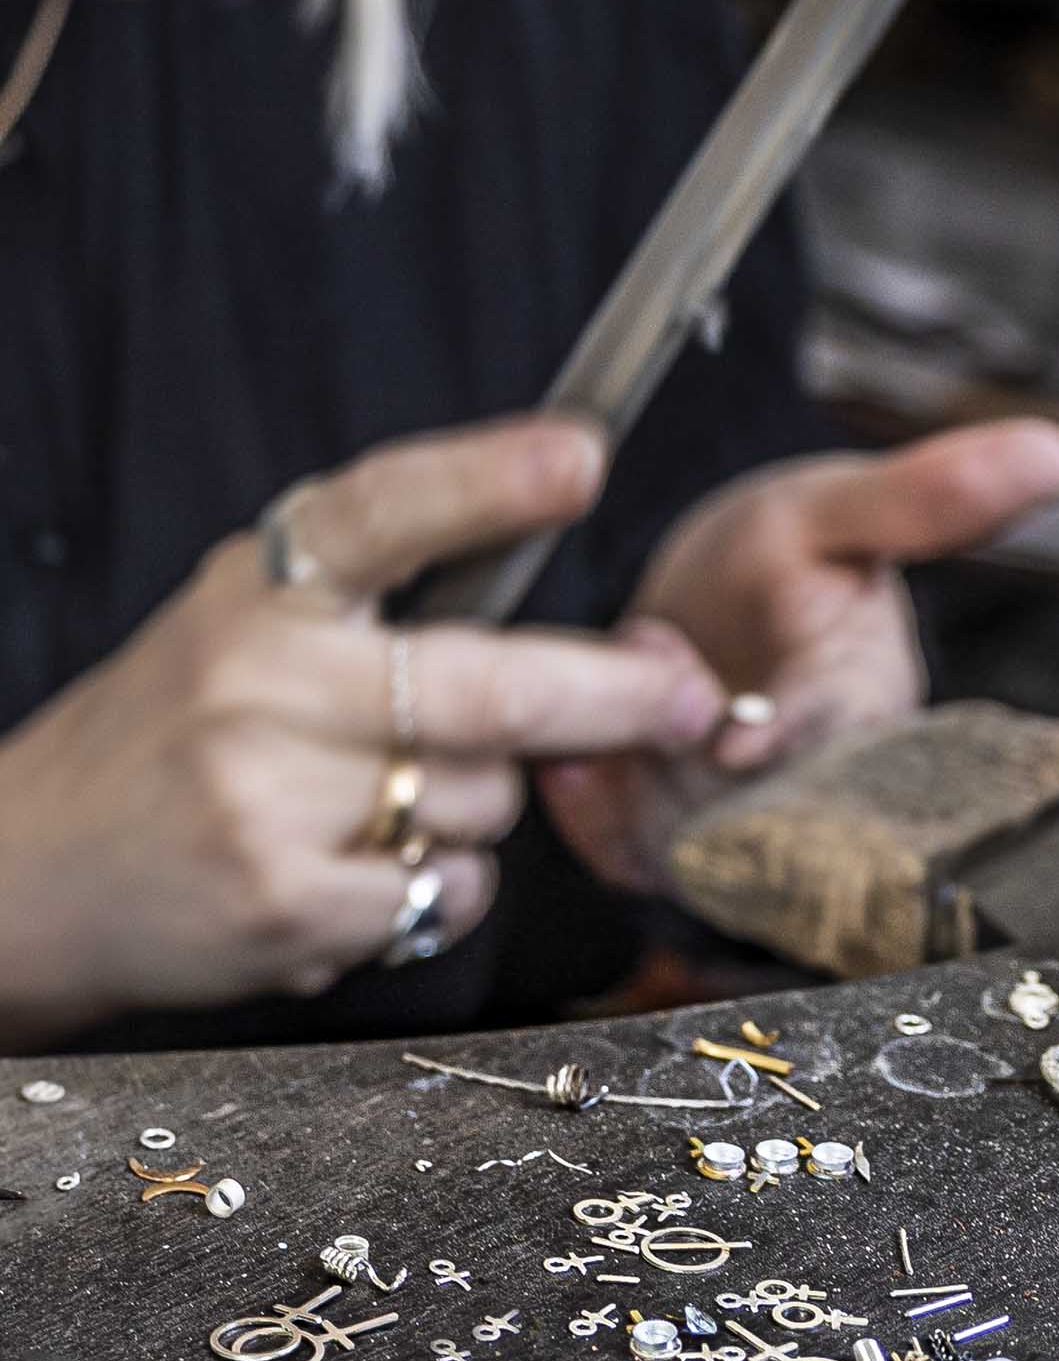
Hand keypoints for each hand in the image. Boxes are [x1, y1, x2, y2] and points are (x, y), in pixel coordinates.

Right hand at [0, 417, 725, 1047]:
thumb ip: (384, 608)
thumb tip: (583, 620)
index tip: (580, 459)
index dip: (489, 481)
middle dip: (619, 696)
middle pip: (492, 685)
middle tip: (691, 699)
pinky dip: (447, 883)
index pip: (385, 511)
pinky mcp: (285, 901)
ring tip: (383, 801)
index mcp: (262, 587)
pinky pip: (451, 886)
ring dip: (482, 804)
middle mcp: (263, 677)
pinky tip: (371, 869)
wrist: (31, 872)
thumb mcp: (248, 623)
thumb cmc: (175, 733)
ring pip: (487, 796)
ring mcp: (269, 794)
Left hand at [540, 420, 1058, 891]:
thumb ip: (925, 495)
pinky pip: (622, 858)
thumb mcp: (837, 505)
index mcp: (871, 703)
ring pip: (683, 841)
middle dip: (682, 745)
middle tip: (654, 644)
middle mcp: (815, 785)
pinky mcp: (674, 852)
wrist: (697, 604)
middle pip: (751, 809)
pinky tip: (573, 757)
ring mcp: (743, 825)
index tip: (740, 739)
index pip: (844, 742)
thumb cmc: (777, 555)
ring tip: (629, 669)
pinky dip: (587, 806)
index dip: (789, 740)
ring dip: (631, 763)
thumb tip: (1049, 451)